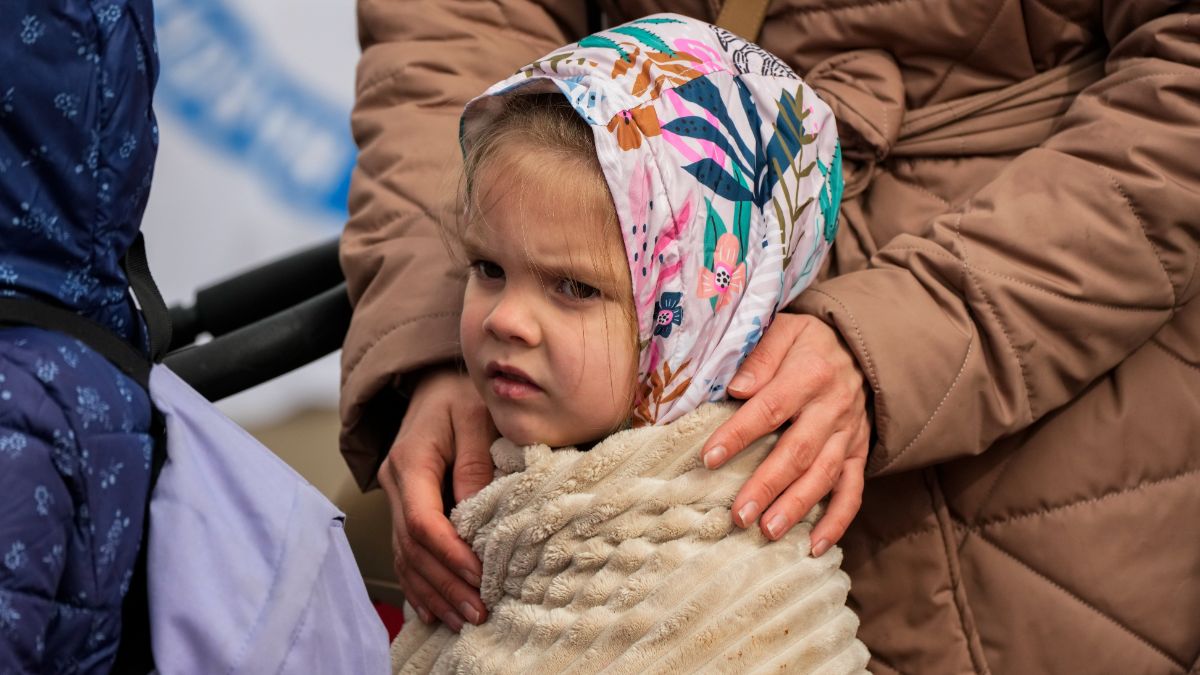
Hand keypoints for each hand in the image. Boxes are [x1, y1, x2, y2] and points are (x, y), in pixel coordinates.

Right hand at [377, 366, 498, 630]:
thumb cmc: (462, 392)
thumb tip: (475, 511)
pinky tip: (435, 610)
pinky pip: (406, 552)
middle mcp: (396, 483)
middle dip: (445, 584)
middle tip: (478, 611)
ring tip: (463, 619)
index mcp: (411, 460)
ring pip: (406, 555)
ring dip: (434, 592)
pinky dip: (420, 584)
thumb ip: (476, 461)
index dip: (451, 555)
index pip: (422, 521)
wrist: (436, 379)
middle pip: (412, 547)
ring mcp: (396, 496)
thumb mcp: (476, 414)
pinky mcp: (405, 505)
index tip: (480, 577)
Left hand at [701, 314, 869, 556]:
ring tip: (767, 531)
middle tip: (739, 515)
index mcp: (809, 375)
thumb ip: (761, 355)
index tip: (708, 458)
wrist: (863, 348)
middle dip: (767, 486)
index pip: (769, 408)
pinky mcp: (858, 454)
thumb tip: (737, 387)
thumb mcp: (787, 329)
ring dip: (796, 507)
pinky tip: (814, 548)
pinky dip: (837, 522)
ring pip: (823, 476)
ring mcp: (848, 435)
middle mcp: (832, 408)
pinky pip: (853, 492)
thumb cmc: (810, 343)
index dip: (738, 434)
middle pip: (797, 451)